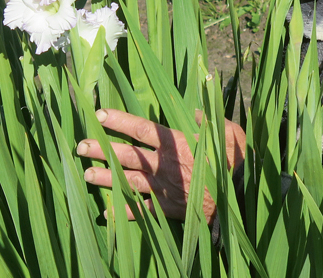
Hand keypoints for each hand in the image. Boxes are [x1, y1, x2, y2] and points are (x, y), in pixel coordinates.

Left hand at [76, 109, 245, 222]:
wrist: (242, 199)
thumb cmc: (237, 163)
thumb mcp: (229, 132)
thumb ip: (208, 119)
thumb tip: (191, 110)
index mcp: (178, 144)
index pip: (142, 129)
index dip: (120, 121)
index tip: (100, 115)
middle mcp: (165, 166)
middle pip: (127, 155)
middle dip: (102, 149)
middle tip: (81, 146)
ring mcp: (165, 189)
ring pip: (129, 181)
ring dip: (106, 179)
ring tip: (87, 175)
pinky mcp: (169, 209)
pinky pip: (143, 211)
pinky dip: (125, 211)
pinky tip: (109, 212)